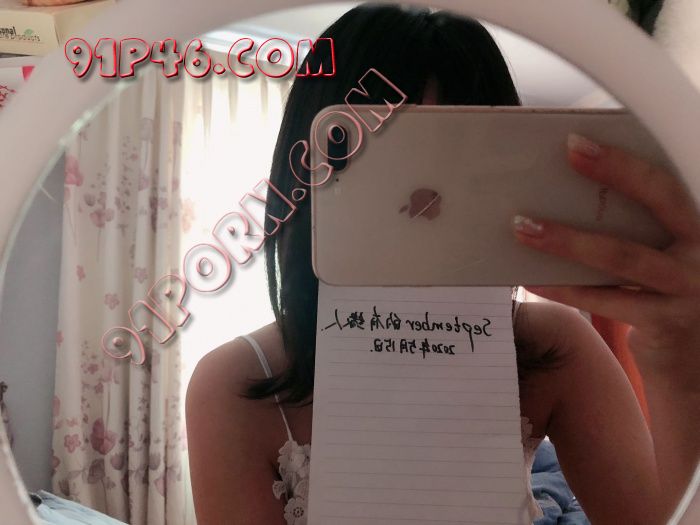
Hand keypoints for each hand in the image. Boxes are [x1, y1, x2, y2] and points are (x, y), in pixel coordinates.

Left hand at [512, 133, 699, 385]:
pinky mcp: (669, 322)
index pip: (668, 178)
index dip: (625, 158)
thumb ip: (636, 225)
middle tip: (568, 152)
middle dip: (615, 170)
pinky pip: (607, 301)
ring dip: (568, 240)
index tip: (578, 140)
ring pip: (624, 256)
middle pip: (662, 198)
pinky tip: (532, 280)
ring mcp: (691, 287)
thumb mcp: (664, 253)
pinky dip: (566, 289)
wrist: (696, 361)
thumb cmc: (666, 294)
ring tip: (523, 227)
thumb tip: (567, 194)